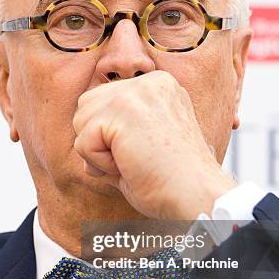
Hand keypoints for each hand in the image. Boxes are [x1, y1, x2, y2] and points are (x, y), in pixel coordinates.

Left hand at [73, 71, 235, 218]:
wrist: (196, 196)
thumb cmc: (174, 181)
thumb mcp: (144, 147)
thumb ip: (114, 137)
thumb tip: (81, 142)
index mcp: (159, 87)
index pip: (105, 102)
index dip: (110, 137)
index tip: (141, 154)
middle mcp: (150, 82)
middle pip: (87, 105)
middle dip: (97, 140)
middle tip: (131, 161)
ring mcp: (137, 92)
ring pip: (81, 120)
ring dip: (97, 152)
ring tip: (131, 162)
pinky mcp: (124, 109)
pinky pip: (84, 140)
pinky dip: (99, 163)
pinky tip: (129, 166)